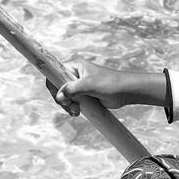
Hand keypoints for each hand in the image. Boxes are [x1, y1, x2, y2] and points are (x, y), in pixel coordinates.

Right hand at [50, 65, 164, 115]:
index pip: (55, 74)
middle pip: (57, 87)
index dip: (53, 87)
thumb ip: (73, 89)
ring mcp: (78, 84)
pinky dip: (71, 107)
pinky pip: (71, 101)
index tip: (59, 98)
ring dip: (67, 105)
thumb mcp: (90, 85)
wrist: (125, 92)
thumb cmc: (110, 84)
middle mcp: (75, 74)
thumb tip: (58, 96)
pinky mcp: (83, 94)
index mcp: (75, 66)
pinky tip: (77, 112)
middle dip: (61, 99)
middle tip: (70, 107)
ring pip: (63, 96)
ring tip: (76, 111)